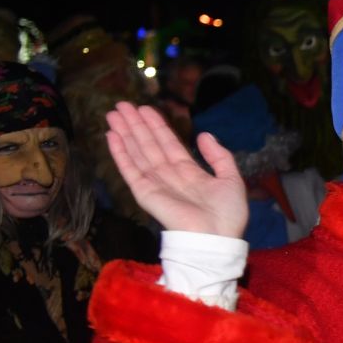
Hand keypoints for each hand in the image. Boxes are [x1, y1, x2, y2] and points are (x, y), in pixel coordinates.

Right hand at [104, 102, 248, 237]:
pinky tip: (112, 136)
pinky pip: (130, 169)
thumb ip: (219, 156)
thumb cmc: (228, 213)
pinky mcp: (145, 193)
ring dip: (125, 133)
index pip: (169, 144)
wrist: (216, 238)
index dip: (156, 126)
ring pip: (137, 152)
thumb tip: (204, 134)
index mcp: (189, 172)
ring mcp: (155, 184)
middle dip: (135, 125)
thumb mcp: (231, 178)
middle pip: (149, 145)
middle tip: (121, 105)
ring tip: (113, 114)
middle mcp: (170, 175)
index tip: (144, 109)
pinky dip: (120, 152)